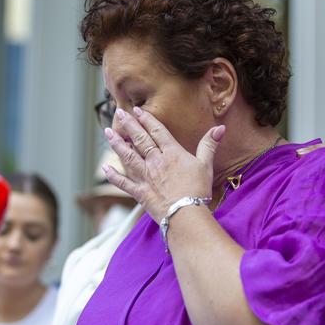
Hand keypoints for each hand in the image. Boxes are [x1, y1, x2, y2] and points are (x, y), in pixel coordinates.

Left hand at [104, 107, 224, 222]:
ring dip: (117, 143)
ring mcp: (146, 177)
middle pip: (140, 139)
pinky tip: (104, 167)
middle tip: (119, 113)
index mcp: (172, 153)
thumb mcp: (206, 165)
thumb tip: (220, 128)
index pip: (157, 131)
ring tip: (108, 132)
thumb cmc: (198, 190)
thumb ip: (209, 145)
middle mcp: (156, 162)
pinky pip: (123, 182)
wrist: (186, 214)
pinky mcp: (140, 192)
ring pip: (128, 156)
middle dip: (129, 125)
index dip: (147, 119)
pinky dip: (113, 175)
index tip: (137, 110)